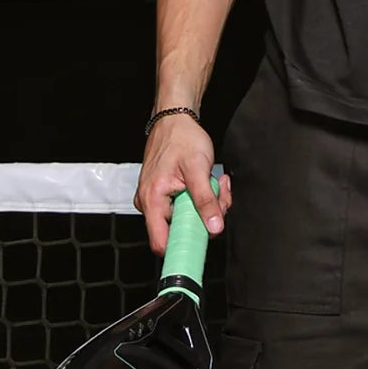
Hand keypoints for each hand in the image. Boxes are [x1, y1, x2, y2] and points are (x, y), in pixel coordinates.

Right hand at [134, 115, 231, 254]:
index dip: (182, 248)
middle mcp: (150, 204)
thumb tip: (213, 227)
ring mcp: (157, 200)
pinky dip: (202, 198)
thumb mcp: (198, 169)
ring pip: (188, 218)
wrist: (175, 120)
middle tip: (217, 194)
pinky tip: (207, 182)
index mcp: (152, 200)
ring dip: (208, 204)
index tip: (201, 246)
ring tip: (213, 182)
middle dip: (206, 215)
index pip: (161, 242)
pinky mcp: (166, 196)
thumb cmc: (181, 138)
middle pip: (181, 230)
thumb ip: (206, 201)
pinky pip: (187, 208)